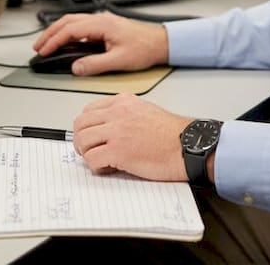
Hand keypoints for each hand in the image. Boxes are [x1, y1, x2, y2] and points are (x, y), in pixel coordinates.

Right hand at [32, 11, 167, 75]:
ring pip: (72, 22)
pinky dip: (68, 33)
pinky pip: (80, 26)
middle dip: (49, 34)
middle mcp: (100, 19)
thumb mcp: (119, 61)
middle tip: (37, 47)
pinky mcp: (105, 26)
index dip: (54, 41)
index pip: (70, 30)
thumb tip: (76, 67)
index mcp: (102, 24)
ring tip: (46, 44)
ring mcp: (102, 21)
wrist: (161, 42)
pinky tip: (65, 42)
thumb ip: (95, 64)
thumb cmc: (145, 48)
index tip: (43, 51)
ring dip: (57, 32)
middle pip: (67, 21)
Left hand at [72, 93, 190, 180]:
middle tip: (89, 151)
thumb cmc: (173, 135)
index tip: (92, 137)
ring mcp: (117, 131)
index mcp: (124, 102)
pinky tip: (110, 168)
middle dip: (81, 140)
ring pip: (82, 141)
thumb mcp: (146, 112)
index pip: (89, 110)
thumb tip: (106, 129)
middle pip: (80, 124)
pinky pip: (92, 159)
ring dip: (87, 154)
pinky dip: (96, 167)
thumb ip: (125, 115)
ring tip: (100, 160)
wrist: (188, 146)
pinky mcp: (118, 151)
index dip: (87, 127)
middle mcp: (118, 113)